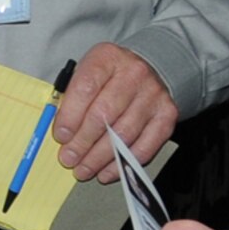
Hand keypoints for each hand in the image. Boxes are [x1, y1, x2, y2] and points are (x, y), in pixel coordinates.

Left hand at [51, 41, 176, 181]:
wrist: (148, 68)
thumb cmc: (109, 76)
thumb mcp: (86, 73)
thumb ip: (71, 98)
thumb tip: (61, 134)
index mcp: (107, 58)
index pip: (86, 88)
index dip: (70, 116)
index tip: (60, 136)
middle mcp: (134, 73)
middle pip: (104, 115)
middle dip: (82, 142)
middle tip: (69, 159)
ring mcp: (153, 95)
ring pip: (123, 134)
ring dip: (100, 157)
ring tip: (84, 169)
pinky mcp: (167, 115)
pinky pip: (145, 146)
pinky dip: (123, 163)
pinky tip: (107, 172)